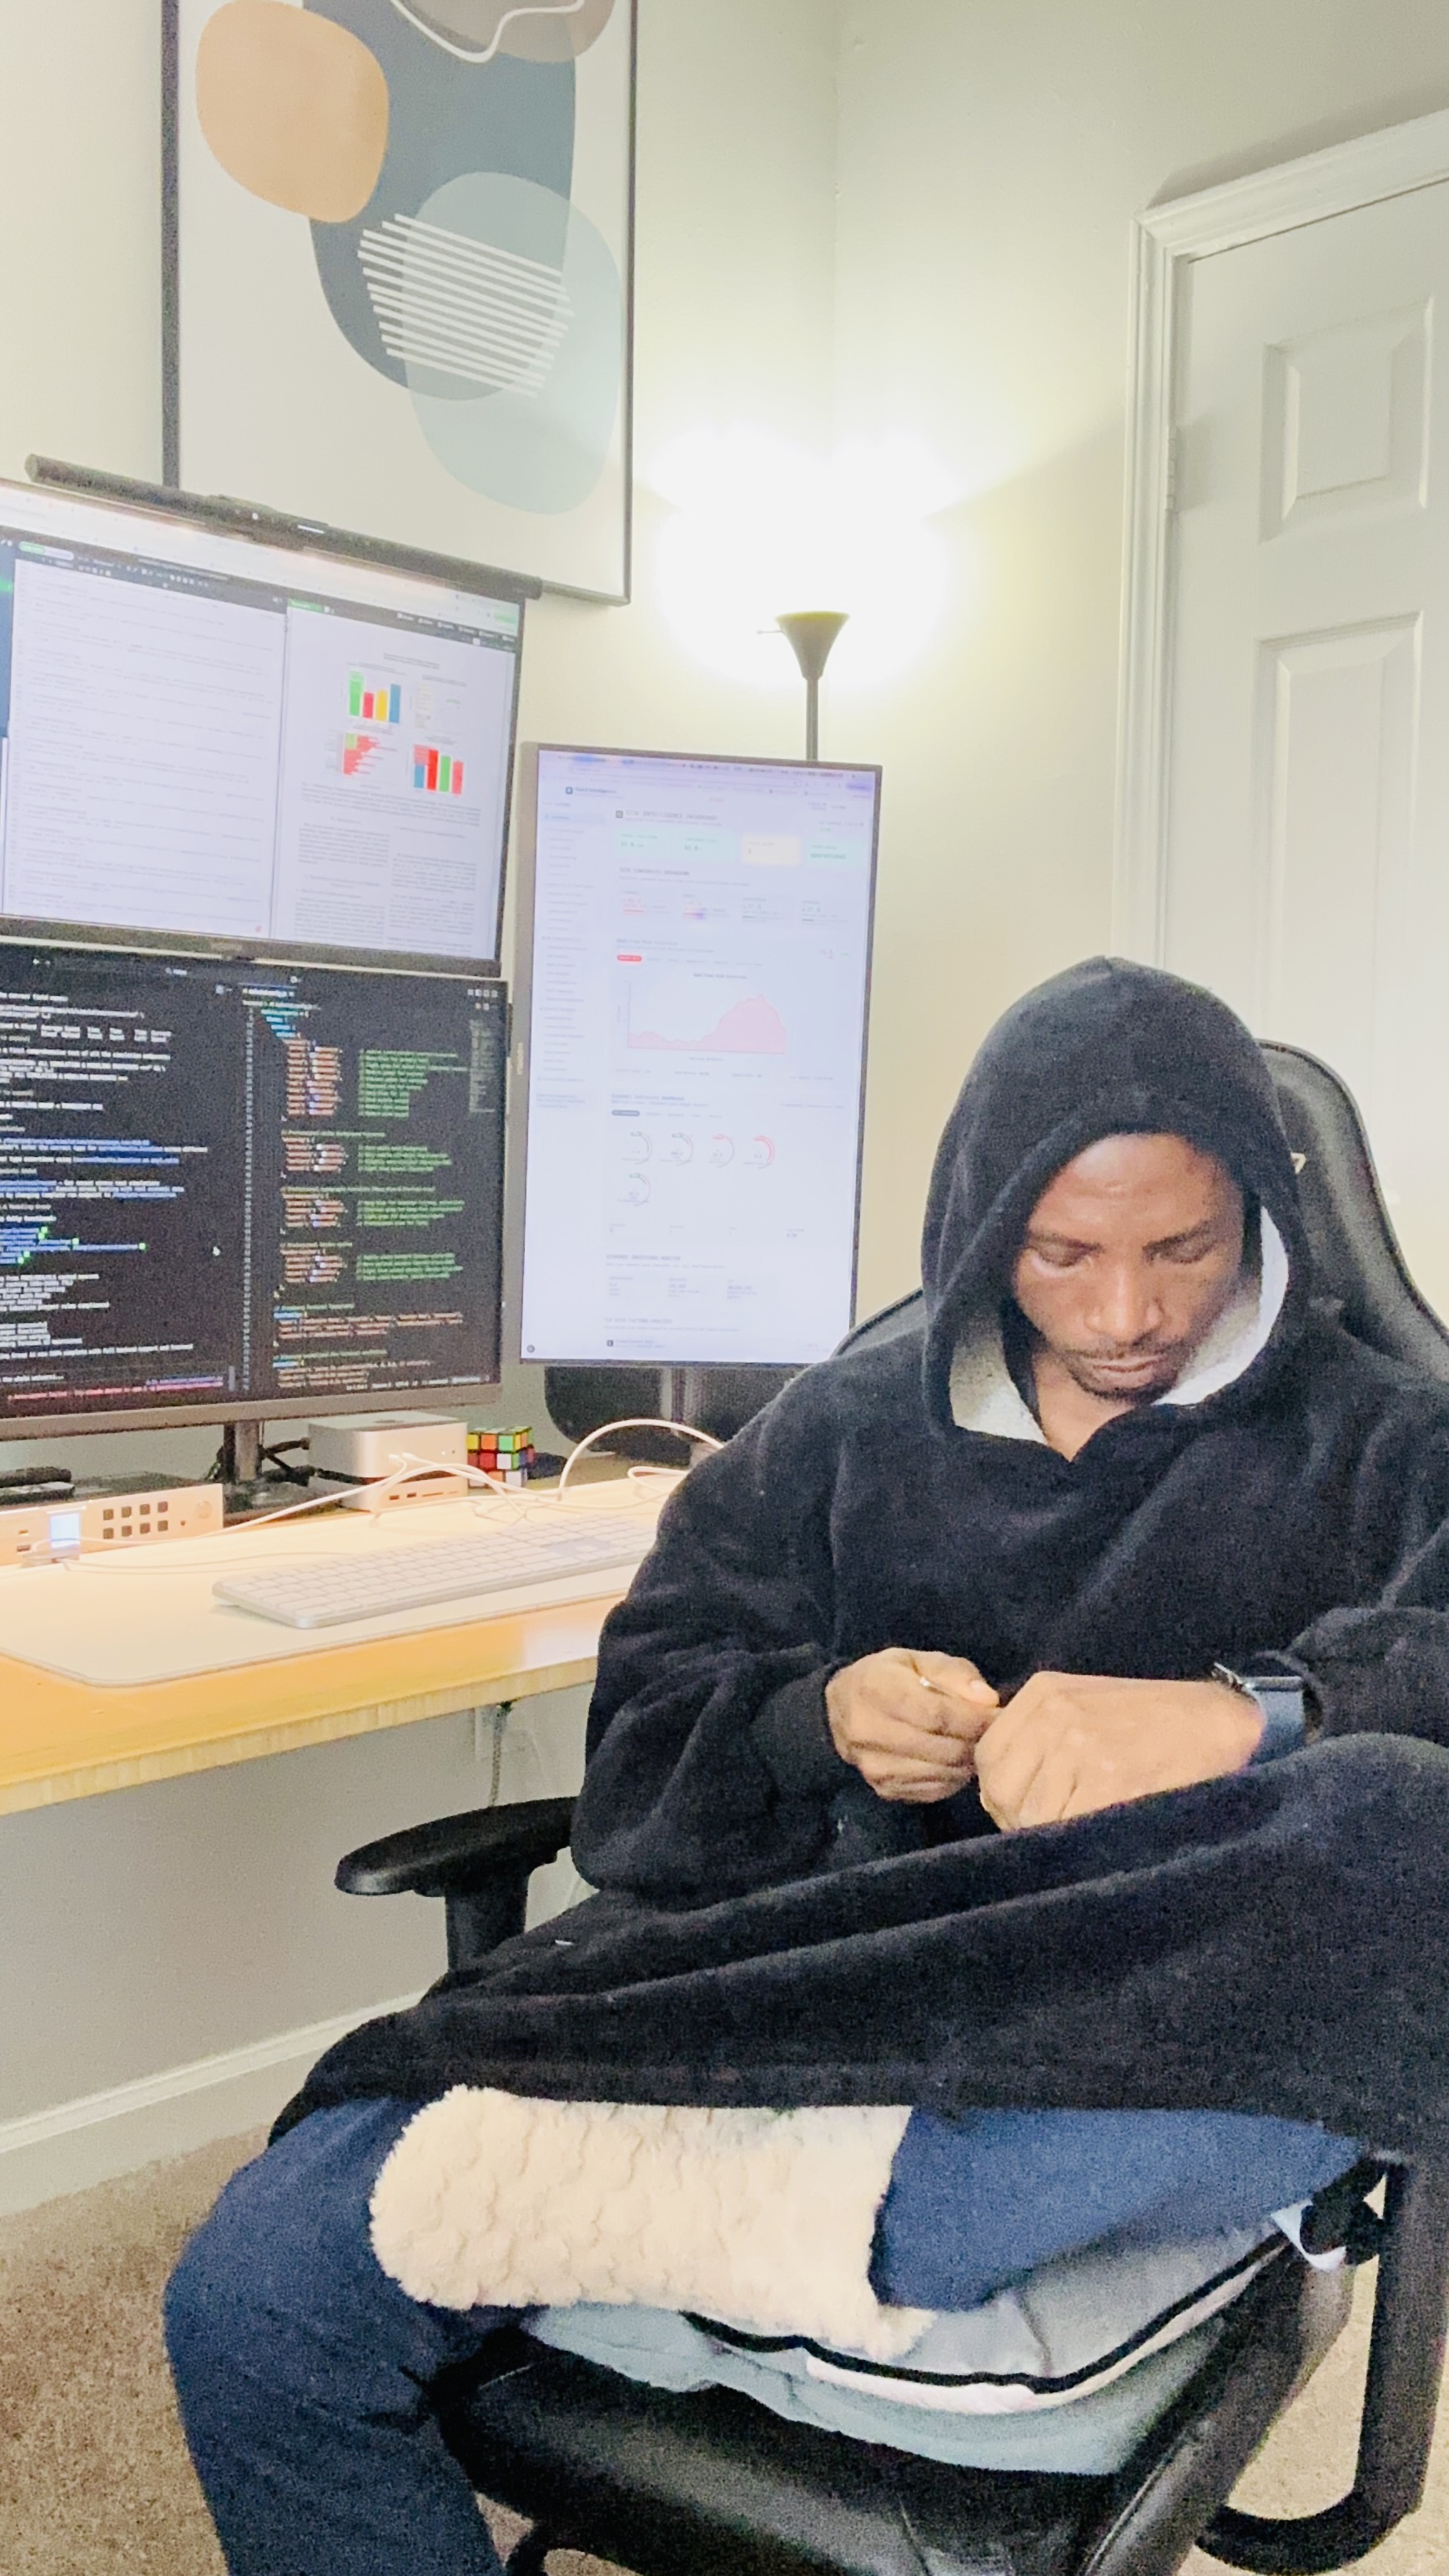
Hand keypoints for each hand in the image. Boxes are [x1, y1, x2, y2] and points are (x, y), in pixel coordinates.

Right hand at [826, 1649, 999, 1802]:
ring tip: (975, 1742)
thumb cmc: (885, 1678)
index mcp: (877, 1690)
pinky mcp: (884, 1790)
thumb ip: (953, 1673)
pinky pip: (935, 1790)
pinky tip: (955, 1759)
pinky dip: (954, 1776)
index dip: (974, 1718)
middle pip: (943, 1748)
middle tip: (993, 1731)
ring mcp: (876, 1767)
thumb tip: (988, 1701)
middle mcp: (870, 1732)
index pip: (936, 1715)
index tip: (998, 1715)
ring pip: (942, 1773)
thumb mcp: (916, 1660)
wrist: (839, 1711)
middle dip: (976, 1740)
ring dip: (968, 1760)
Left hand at [974, 1673, 1263, 1831]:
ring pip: (1030, 1815)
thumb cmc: (1151, 1720)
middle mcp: (1056, 1714)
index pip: (988, 1758)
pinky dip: (1078, 1841)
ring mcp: (1082, 1746)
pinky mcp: (1111, 1780)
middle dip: (1018, 1820)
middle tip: (1053, 1829)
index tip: (1025, 1810)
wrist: (1219, 1721)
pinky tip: (1101, 1833)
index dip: (1002, 1793)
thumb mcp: (1083, 1705)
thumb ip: (1039, 1736)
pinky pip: (1068, 1826)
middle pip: (1002, 1790)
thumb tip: (999, 1792)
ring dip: (1048, 1835)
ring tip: (1080, 1830)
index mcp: (1044, 1692)